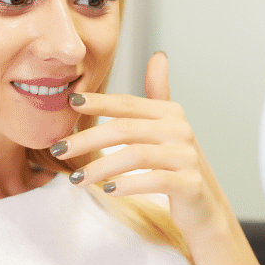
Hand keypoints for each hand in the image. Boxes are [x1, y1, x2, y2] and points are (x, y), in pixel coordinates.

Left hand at [52, 51, 231, 235]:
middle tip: (59, 149)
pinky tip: (107, 190)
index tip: (70, 102)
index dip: (98, 102)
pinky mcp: (189, 184)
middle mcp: (180, 130)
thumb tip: (158, 56)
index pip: (127, 104)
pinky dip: (127, 184)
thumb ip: (158, 95)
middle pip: (125, 129)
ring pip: (135, 155)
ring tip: (76, 178)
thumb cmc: (178, 166)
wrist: (206, 207)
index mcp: (170, 113)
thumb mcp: (169, 128)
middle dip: (87, 139)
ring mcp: (187, 157)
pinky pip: (153, 180)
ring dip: (100, 166)